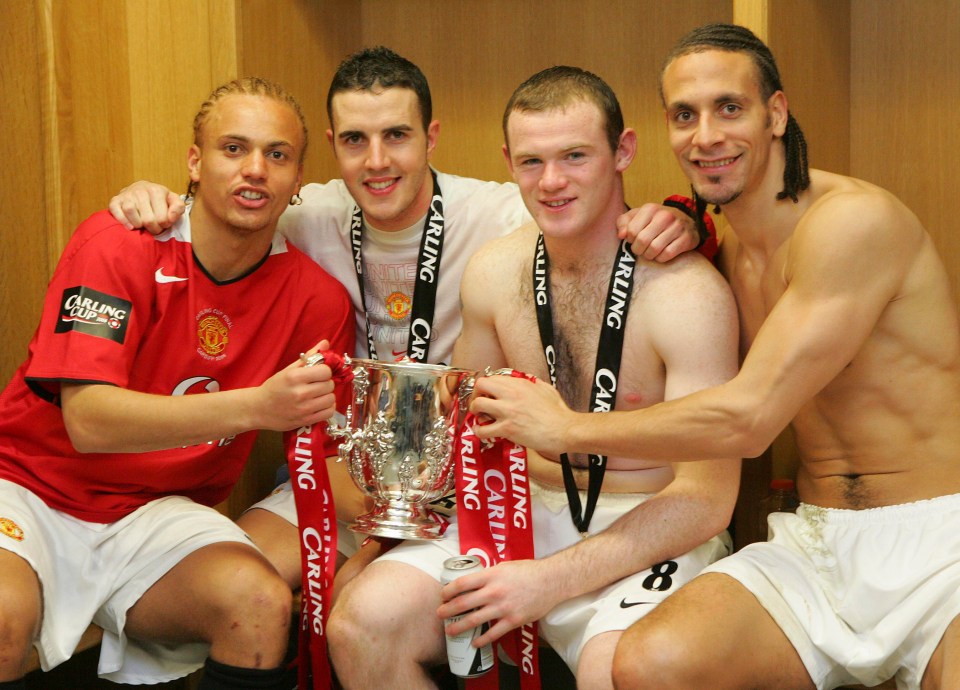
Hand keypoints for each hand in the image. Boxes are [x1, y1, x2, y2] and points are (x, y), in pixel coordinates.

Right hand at [108, 180, 184, 233]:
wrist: (141, 189)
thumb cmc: (159, 199)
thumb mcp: (173, 201)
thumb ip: (178, 207)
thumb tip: (171, 217)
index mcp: (156, 190)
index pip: (162, 219)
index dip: (164, 225)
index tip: (164, 223)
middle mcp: (140, 191)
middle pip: (147, 220)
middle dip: (153, 229)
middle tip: (154, 227)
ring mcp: (127, 195)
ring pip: (131, 213)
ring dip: (138, 225)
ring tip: (143, 226)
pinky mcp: (115, 201)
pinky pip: (117, 212)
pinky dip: (123, 221)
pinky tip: (131, 226)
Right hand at [254, 340, 337, 430]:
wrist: (259, 409)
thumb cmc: (274, 387)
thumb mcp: (289, 370)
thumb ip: (309, 356)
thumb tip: (326, 342)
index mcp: (294, 377)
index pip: (325, 371)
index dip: (324, 371)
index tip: (318, 374)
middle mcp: (300, 393)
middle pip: (329, 385)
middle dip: (325, 383)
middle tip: (317, 384)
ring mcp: (303, 408)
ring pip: (331, 399)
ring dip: (327, 396)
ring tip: (318, 395)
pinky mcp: (306, 420)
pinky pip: (328, 412)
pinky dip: (327, 407)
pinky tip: (320, 404)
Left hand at [437, 560, 563, 647]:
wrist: (551, 580)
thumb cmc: (528, 571)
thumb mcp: (504, 566)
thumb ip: (489, 574)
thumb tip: (474, 581)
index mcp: (491, 575)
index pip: (462, 583)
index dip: (448, 590)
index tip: (443, 595)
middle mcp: (494, 591)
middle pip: (463, 603)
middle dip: (448, 610)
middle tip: (439, 614)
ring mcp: (503, 607)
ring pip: (474, 620)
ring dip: (459, 626)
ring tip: (450, 630)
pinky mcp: (513, 620)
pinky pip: (493, 633)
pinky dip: (482, 640)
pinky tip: (474, 643)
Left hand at [470, 375, 573, 458]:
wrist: (565, 429)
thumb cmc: (558, 412)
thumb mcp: (546, 388)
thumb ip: (533, 382)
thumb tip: (526, 380)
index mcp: (520, 384)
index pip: (493, 377)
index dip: (487, 386)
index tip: (487, 393)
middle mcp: (511, 394)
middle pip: (480, 385)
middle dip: (476, 394)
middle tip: (480, 402)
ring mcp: (507, 411)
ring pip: (477, 405)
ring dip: (475, 411)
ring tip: (480, 417)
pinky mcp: (507, 428)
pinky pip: (483, 429)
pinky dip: (479, 431)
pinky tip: (483, 431)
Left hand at [616, 202, 698, 261]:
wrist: (684, 221)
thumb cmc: (655, 220)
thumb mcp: (637, 216)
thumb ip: (623, 222)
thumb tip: (621, 235)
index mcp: (650, 209)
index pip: (631, 231)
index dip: (630, 240)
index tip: (634, 240)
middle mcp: (665, 216)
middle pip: (642, 241)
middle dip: (638, 250)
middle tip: (640, 249)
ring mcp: (677, 227)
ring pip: (654, 249)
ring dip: (649, 255)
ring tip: (650, 252)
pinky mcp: (686, 238)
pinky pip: (667, 254)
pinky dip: (661, 258)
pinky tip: (661, 254)